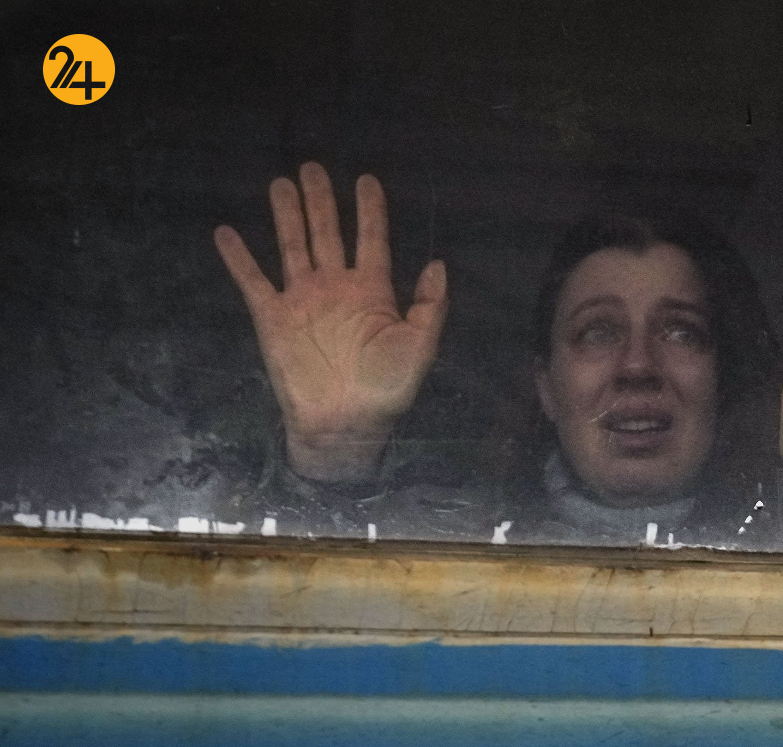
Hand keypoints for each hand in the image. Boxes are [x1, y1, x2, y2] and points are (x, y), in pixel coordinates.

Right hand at [215, 162, 447, 481]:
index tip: (367, 179)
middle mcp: (336, 287)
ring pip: (293, 246)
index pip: (371, 239)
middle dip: (322, 200)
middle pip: (328, 232)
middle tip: (313, 165)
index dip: (370, 210)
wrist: (345, 423)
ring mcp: (303, 300)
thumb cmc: (386, 388)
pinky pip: (253, 280)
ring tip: (280, 182)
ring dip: (287, 215)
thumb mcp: (420, 346)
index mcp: (373, 291)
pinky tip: (225, 231)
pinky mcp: (273, 317)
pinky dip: (238, 257)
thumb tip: (437, 263)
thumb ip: (429, 305)